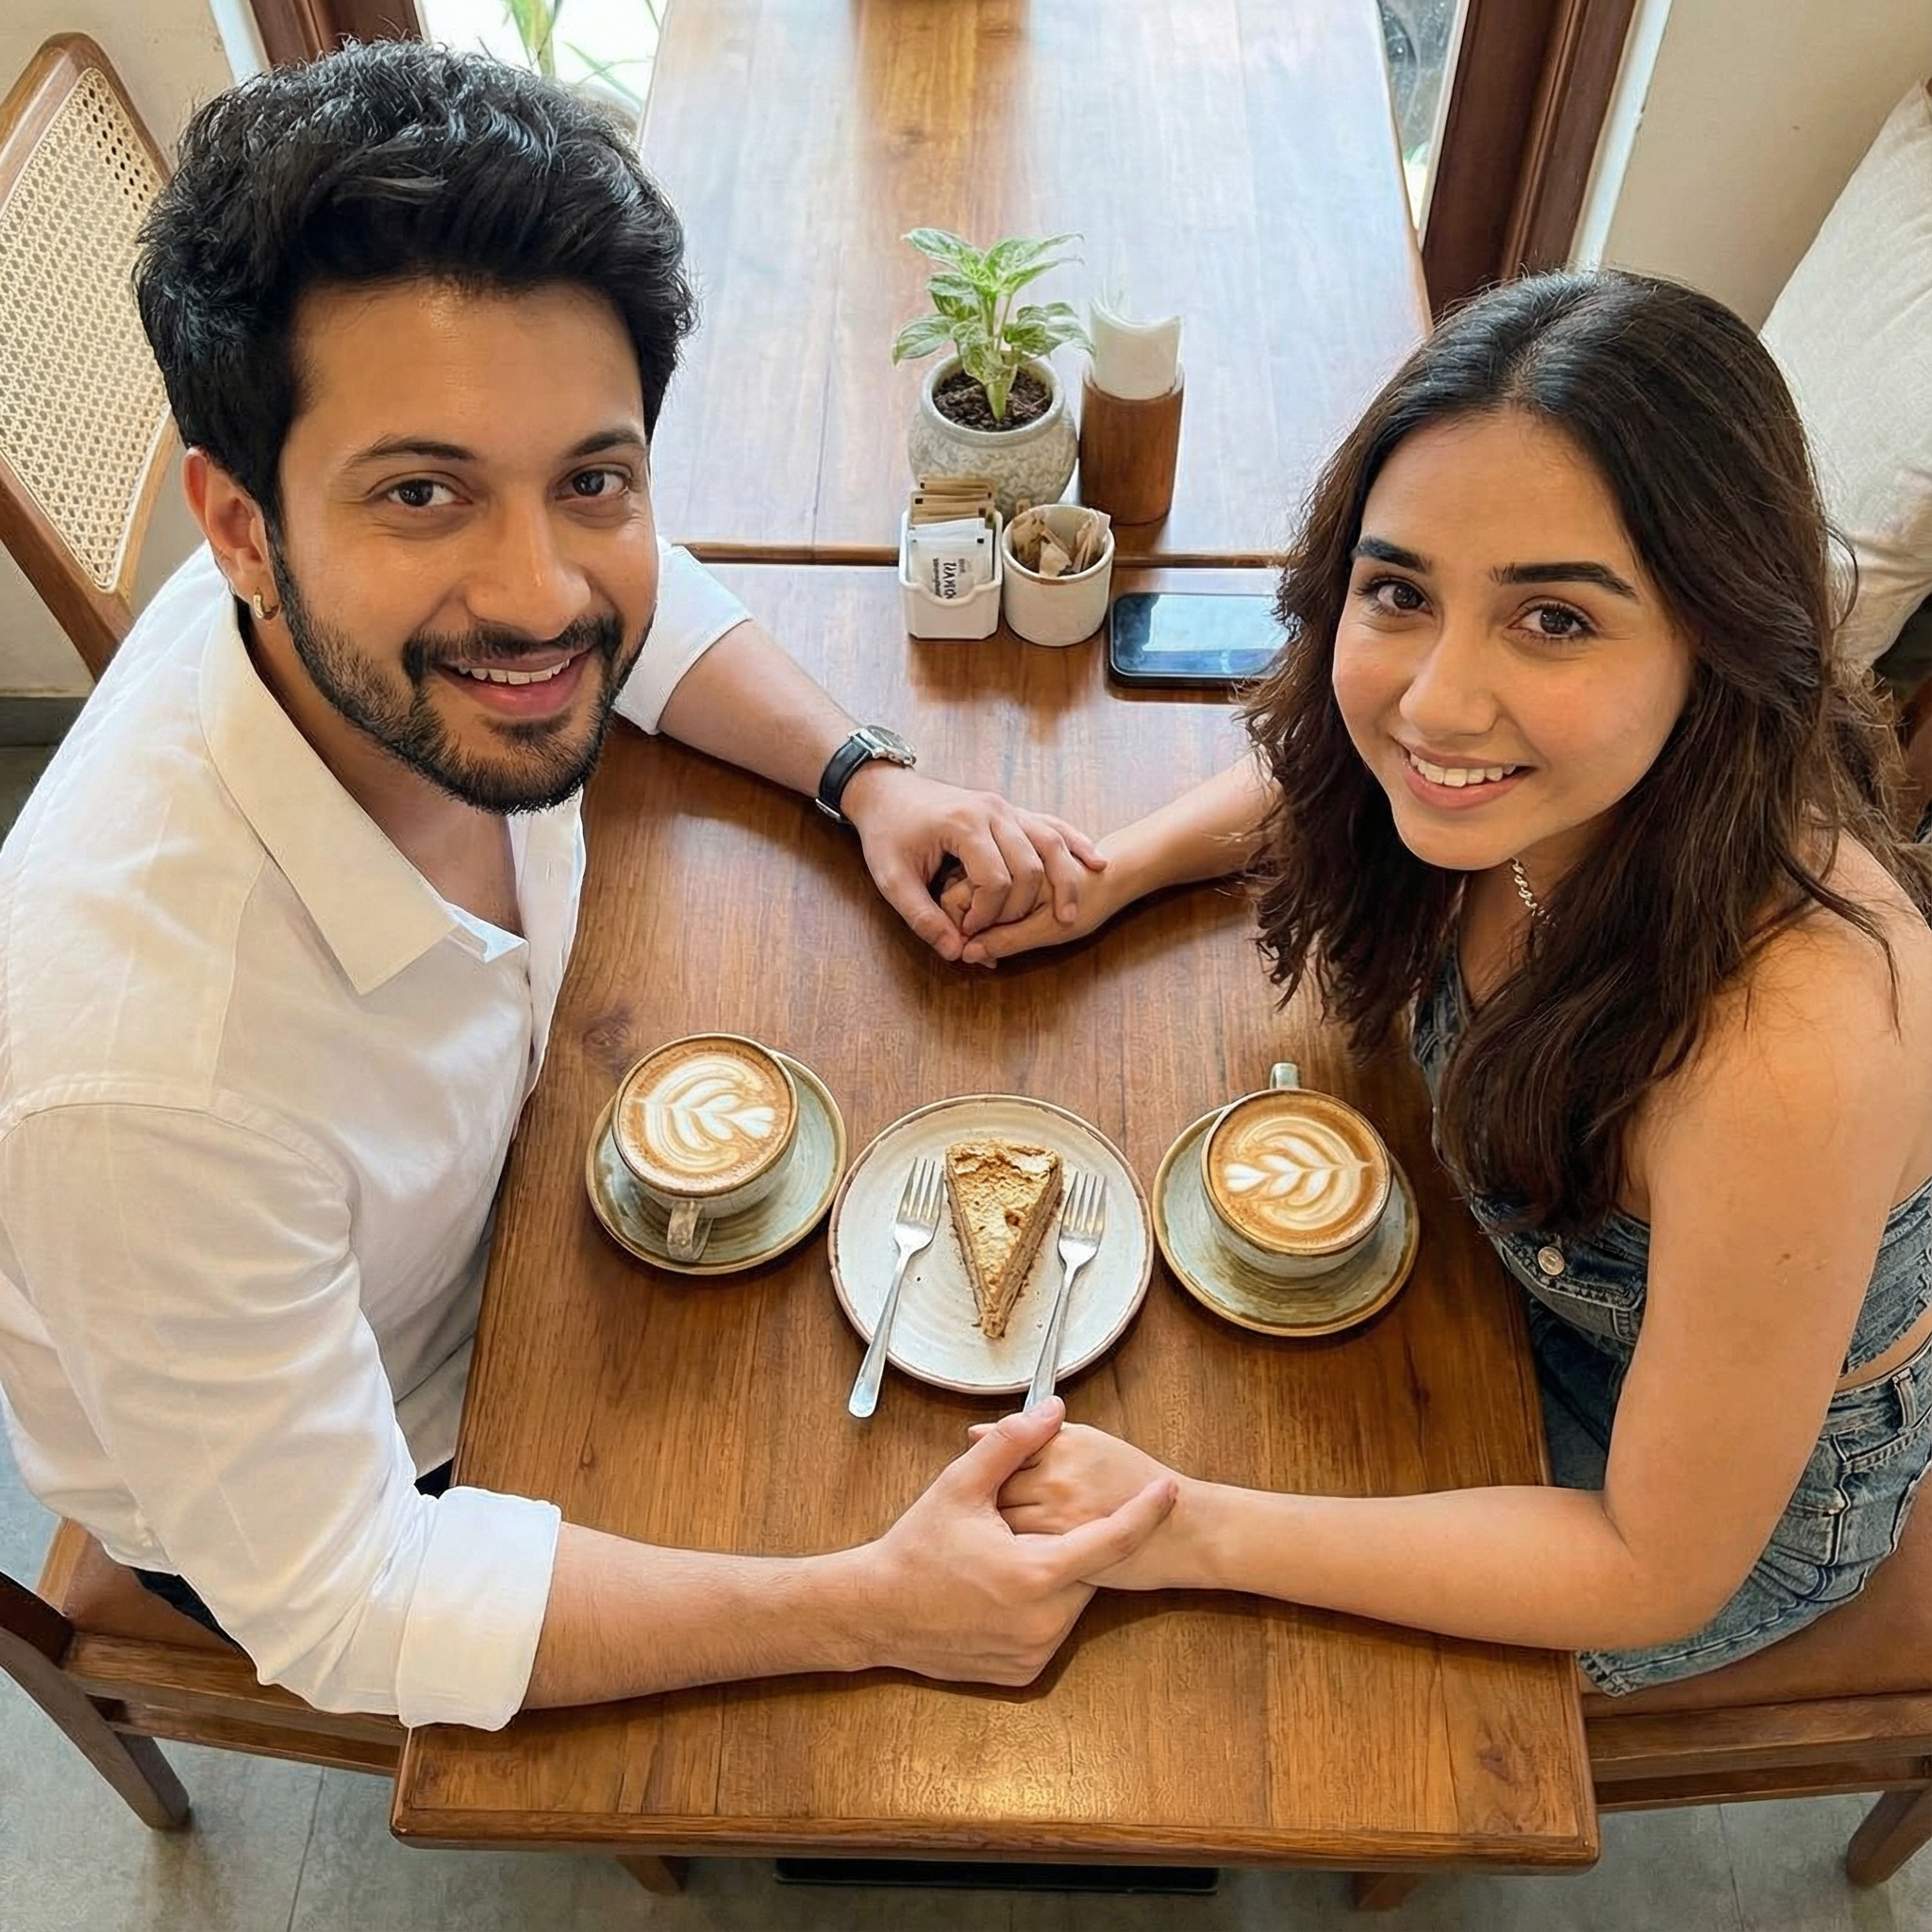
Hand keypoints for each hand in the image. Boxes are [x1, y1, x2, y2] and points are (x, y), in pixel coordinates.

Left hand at [837, 763, 1104, 964]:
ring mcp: (1005, 807)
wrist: (887, 790)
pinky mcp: (1011, 809)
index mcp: (963, 826)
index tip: (972, 931)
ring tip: (1070, 914)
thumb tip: (957, 953)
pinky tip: (1095, 861)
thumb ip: (922, 918)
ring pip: (1049, 843)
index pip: (996, 879)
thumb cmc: (887, 835)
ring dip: (1064, 879)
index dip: (989, 914)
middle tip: (1006, 931)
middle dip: (1023, 905)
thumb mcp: (892, 880)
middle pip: (1029, 865)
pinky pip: (1051, 826)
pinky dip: (1075, 845)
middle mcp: (992, 811)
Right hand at [852, 1399, 1176, 1683]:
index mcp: (1035, 1573)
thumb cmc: (917, 1546)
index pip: (1111, 1540)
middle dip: (1068, 1541)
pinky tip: (999, 1593)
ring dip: (1054, 1575)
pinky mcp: (1023, 1673)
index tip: (1168, 1488)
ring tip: (1005, 1558)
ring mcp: (1034, 1653)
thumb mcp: (960, 1485)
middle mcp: (1043, 1621)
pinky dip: (1038, 1608)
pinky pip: (1049, 1630)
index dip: (1144, 1512)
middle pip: (1086, 1569)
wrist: (876, 1613)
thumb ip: (1012, 1444)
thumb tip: (1053, 1408)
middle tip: (1023, 1526)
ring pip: (1069, 1601)